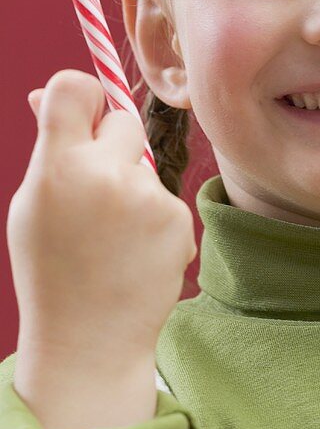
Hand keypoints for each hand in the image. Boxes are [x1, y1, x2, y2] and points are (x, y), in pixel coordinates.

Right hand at [7, 70, 197, 374]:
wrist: (90, 341)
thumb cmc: (52, 271)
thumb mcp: (32, 206)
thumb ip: (48, 148)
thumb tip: (43, 94)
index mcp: (57, 166)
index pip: (74, 87)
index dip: (80, 94)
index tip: (81, 114)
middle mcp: (105, 174)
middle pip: (123, 121)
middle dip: (112, 146)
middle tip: (94, 191)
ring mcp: (146, 197)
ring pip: (146, 166)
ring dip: (133, 189)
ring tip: (110, 239)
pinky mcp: (177, 219)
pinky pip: (165, 199)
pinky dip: (154, 220)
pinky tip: (134, 255)